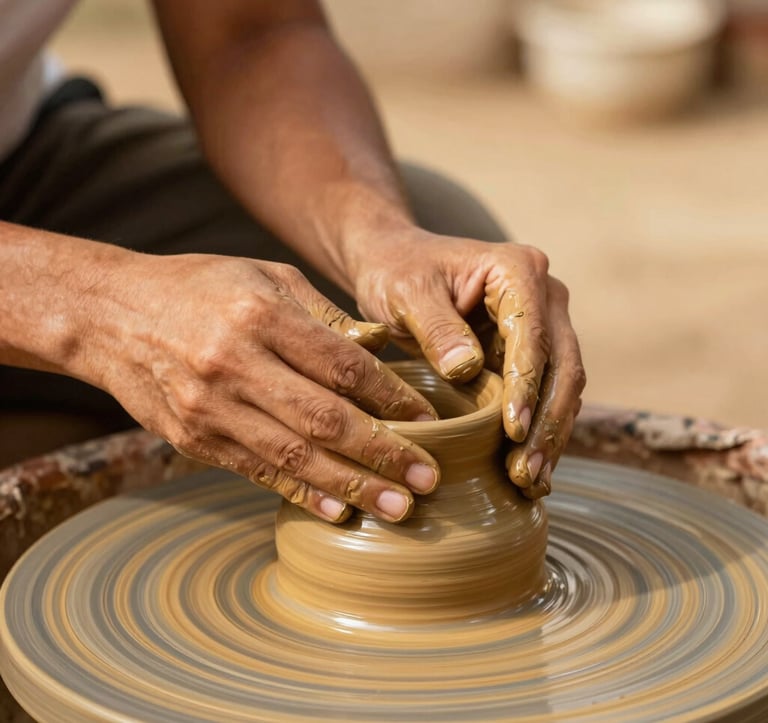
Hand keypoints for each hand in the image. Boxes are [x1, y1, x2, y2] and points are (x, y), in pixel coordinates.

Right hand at [89, 253, 440, 522]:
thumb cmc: (200, 288)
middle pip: (326, 418)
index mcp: (262, 315)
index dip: (394, 398)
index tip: (431, 421)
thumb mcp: (265, 276)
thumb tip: (380, 350)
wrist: (112, 316)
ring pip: (295, 455)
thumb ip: (324, 315)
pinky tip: (337, 512)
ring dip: (351, 485)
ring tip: (398, 507)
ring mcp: (211, 407)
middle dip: (384, 453)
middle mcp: (236, 364)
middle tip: (429, 478)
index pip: (344, 366)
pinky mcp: (195, 439)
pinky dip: (300, 493)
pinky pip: (257, 471)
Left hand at [351, 228, 585, 497]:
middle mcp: (544, 296)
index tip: (514, 430)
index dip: (527, 385)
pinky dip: (541, 434)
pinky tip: (531, 472)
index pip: (532, 335)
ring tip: (528, 482)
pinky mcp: (531, 354)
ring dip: (549, 436)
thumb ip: (436, 326)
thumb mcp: (406, 293)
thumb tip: (467, 370)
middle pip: (562, 365)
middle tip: (524, 472)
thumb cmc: (398, 273)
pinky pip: (547, 397)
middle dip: (546, 423)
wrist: (397, 266)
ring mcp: (543, 326)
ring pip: (563, 387)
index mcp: (517, 271)